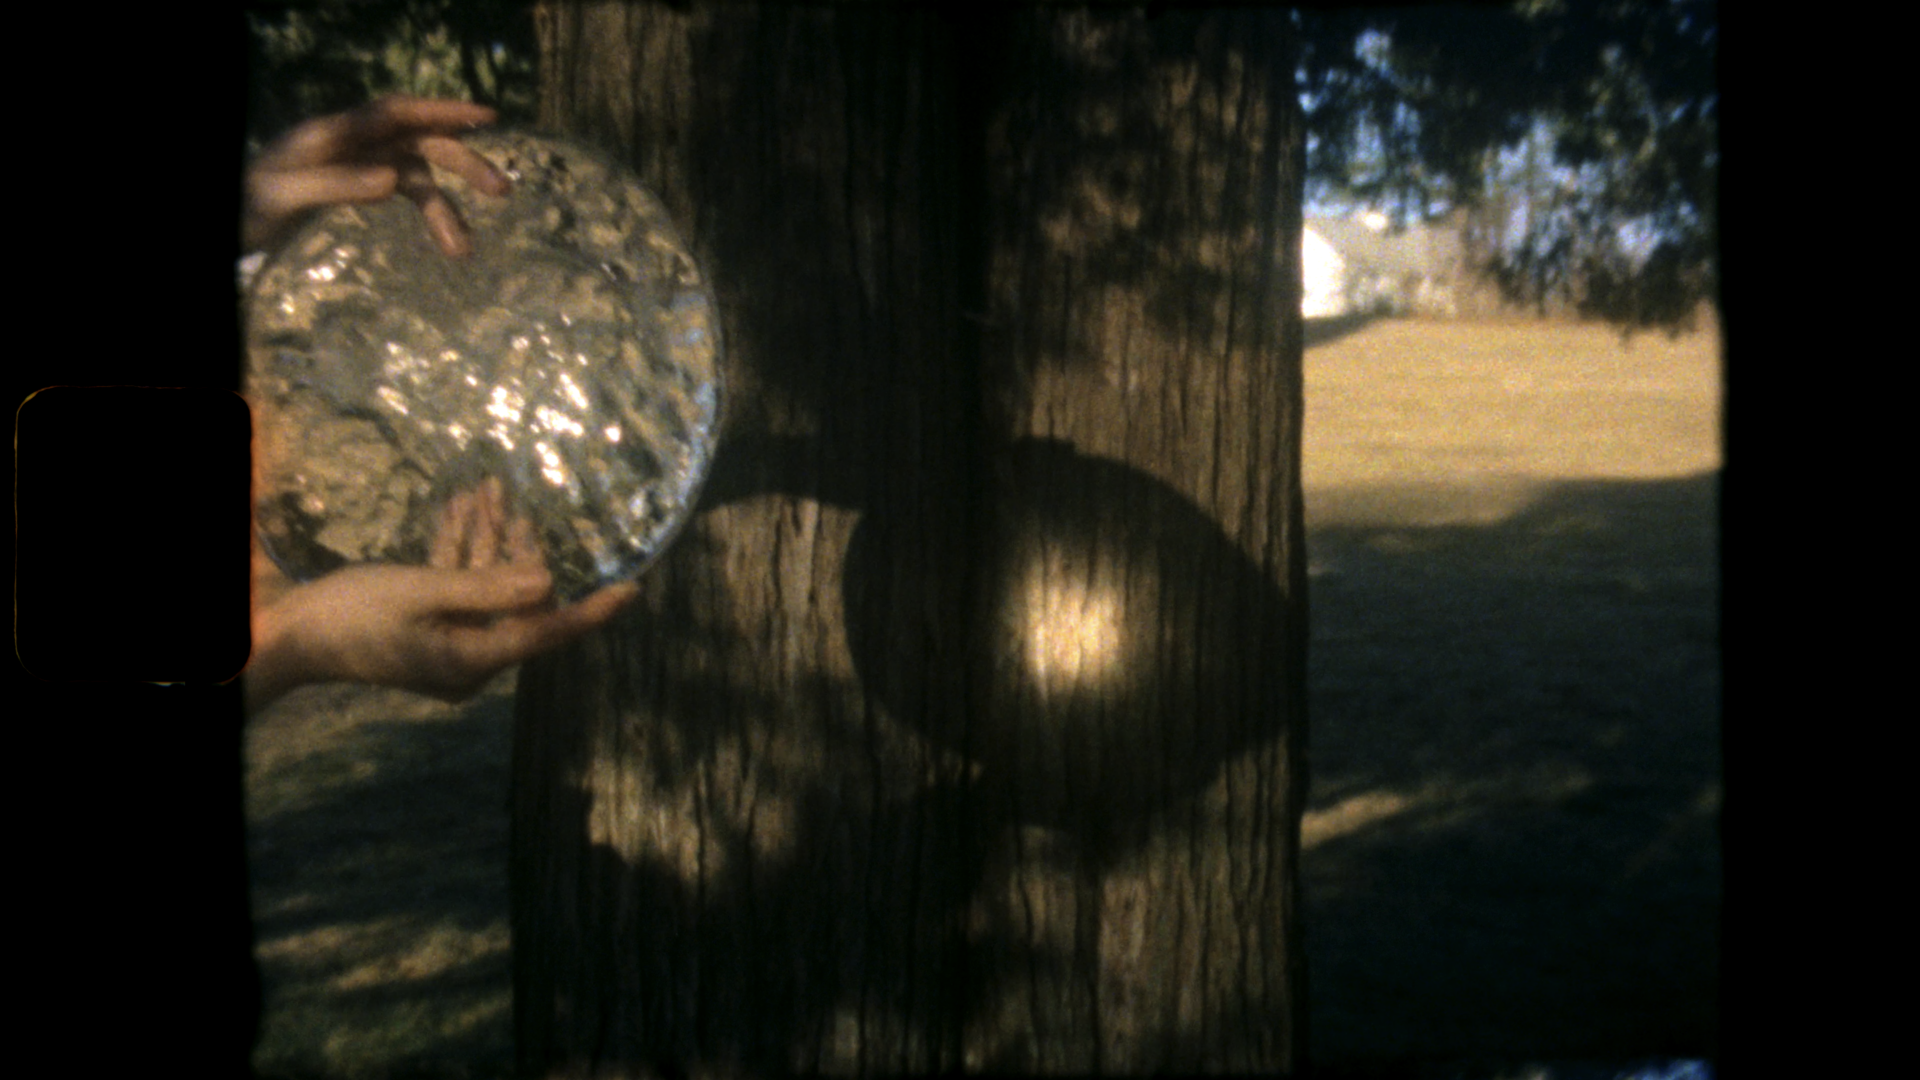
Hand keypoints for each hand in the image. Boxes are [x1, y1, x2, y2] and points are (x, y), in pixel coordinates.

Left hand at [244, 95, 511, 257]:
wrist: (230, 224)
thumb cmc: (247, 209)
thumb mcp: (281, 199)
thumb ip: (334, 185)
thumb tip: (394, 181)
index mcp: (331, 135)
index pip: (396, 113)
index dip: (442, 111)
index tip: (487, 118)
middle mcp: (351, 144)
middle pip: (418, 141)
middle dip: (461, 162)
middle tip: (502, 190)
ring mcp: (357, 166)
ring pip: (418, 175)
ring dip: (445, 209)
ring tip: (463, 251)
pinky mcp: (358, 187)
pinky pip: (406, 193)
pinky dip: (431, 215)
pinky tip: (446, 244)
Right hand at [247, 479, 638, 711]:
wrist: (292, 636)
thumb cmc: (355, 615)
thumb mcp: (425, 593)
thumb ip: (489, 588)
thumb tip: (549, 582)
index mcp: (477, 658)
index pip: (549, 631)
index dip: (592, 609)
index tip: (632, 588)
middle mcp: (471, 656)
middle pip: (516, 599)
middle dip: (516, 546)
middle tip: (513, 499)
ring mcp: (448, 643)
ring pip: (484, 586)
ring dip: (484, 539)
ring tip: (486, 489)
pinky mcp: (427, 628)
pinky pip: (455, 588)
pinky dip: (457, 552)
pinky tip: (458, 508)